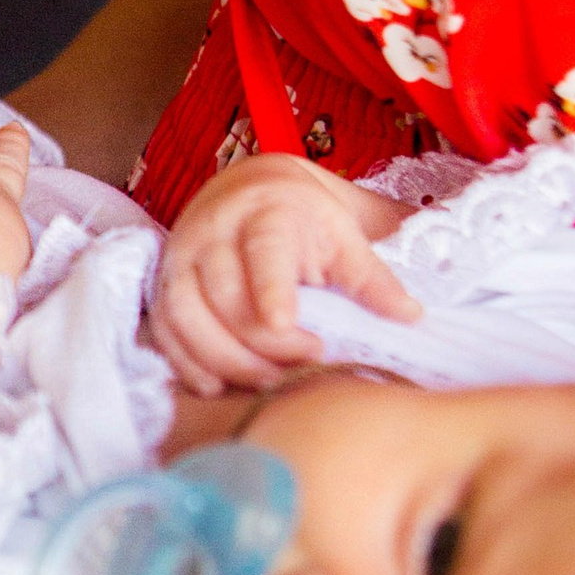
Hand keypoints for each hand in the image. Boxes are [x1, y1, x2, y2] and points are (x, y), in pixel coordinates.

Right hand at [148, 151, 421, 390]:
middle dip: (264, 344)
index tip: (284, 324)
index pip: (264, 253)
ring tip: (270, 382)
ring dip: (226, 360)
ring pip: (186, 318)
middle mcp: (212, 232)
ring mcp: (181, 258)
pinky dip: (188, 364)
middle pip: (226, 298)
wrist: (250, 189)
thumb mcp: (344, 235)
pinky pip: (164, 332)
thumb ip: (371, 277)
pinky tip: (220, 385)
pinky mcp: (163, 285)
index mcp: (266, 213)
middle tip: (311, 360)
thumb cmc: (305, 218)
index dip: (271, 289)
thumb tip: (411, 316)